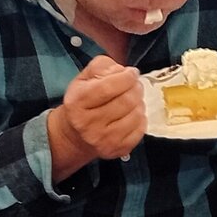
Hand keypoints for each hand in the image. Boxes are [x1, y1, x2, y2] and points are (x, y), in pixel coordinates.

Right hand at [50, 56, 145, 174]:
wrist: (76, 135)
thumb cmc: (82, 102)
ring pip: (136, 115)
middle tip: (135, 85)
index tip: (132, 73)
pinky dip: (141, 118)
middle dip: (136, 88)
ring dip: (139, 103)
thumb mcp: (83, 78)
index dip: (126, 77)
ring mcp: (103, 139)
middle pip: (126, 100)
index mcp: (77, 102)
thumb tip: (123, 71)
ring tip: (133, 99)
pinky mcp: (117, 149)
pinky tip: (133, 114)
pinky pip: (140, 130)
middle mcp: (88, 123)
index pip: (108, 87)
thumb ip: (102, 67)